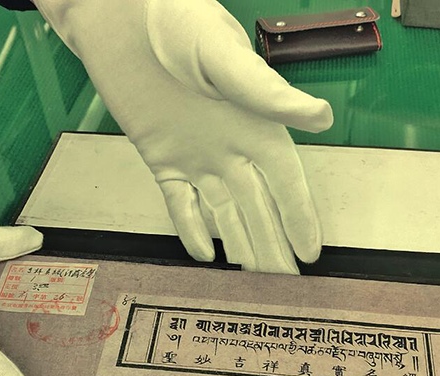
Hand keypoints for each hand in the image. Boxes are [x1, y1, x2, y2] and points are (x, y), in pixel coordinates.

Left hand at [34, 0, 332, 273]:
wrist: (120, 18)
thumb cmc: (176, 21)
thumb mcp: (223, 55)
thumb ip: (266, 92)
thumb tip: (319, 118)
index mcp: (256, 123)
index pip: (286, 182)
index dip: (300, 218)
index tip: (312, 253)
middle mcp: (231, 146)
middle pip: (258, 207)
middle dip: (273, 245)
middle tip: (285, 286)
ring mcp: (196, 155)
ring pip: (223, 212)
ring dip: (238, 245)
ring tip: (252, 280)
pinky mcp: (161, 158)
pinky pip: (179, 202)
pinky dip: (190, 227)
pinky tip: (203, 255)